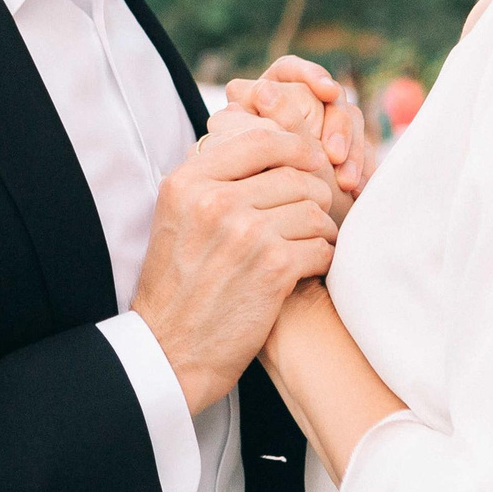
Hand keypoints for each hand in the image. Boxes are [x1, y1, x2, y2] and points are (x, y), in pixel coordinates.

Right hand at [131, 127, 339, 415]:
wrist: (170, 350)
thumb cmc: (178, 286)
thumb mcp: (177, 217)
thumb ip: (213, 179)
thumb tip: (266, 143)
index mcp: (189, 182)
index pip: (261, 140)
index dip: (296, 147)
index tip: (309, 162)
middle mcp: (216, 201)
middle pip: (296, 176)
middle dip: (313, 196)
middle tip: (310, 217)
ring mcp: (246, 233)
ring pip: (315, 211)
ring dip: (321, 230)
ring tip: (310, 244)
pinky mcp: (273, 268)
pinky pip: (322, 246)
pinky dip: (322, 258)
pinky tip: (308, 269)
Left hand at [223, 55, 370, 210]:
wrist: (264, 221)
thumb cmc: (254, 178)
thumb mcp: (262, 149)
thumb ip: (266, 119)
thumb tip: (262, 89)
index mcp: (270, 91)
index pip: (292, 69)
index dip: (312, 74)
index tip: (327, 91)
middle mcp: (299, 102)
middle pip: (329, 98)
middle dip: (337, 126)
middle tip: (334, 156)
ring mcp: (323, 123)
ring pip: (350, 121)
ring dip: (353, 151)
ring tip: (347, 183)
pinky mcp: (343, 146)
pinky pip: (361, 149)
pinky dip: (362, 168)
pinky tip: (358, 189)